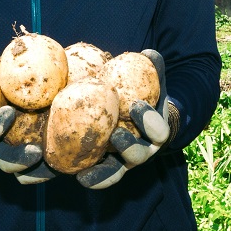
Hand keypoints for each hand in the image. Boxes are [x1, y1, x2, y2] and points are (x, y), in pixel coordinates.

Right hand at [0, 50, 45, 178]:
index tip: (9, 111)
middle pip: (3, 160)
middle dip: (17, 158)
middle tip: (35, 150)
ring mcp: (12, 153)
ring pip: (21, 170)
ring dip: (36, 170)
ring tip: (51, 163)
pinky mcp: (29, 155)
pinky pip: (37, 170)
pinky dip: (48, 171)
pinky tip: (64, 166)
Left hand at [77, 49, 173, 189]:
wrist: (140, 117)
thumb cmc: (148, 94)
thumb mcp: (154, 80)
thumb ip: (153, 67)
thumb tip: (148, 53)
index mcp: (156, 132)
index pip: (159, 131)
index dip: (150, 121)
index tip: (136, 105)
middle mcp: (142, 151)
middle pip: (137, 155)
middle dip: (128, 147)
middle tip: (115, 134)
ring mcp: (123, 162)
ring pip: (115, 172)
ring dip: (102, 173)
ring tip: (85, 173)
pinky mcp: (105, 167)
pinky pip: (97, 176)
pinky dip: (87, 177)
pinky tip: (71, 174)